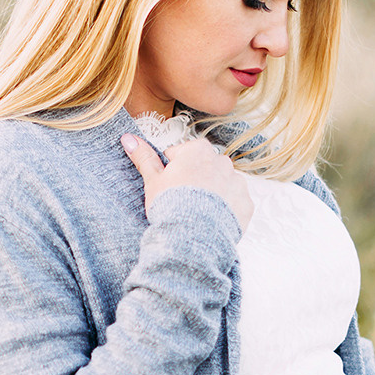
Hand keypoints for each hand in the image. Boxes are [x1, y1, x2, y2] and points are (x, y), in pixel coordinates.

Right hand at [121, 131, 251, 230]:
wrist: (193, 237)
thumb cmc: (171, 205)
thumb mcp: (153, 180)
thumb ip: (144, 157)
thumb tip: (128, 137)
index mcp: (198, 150)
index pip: (182, 154)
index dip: (172, 171)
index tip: (169, 186)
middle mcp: (222, 161)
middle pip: (204, 167)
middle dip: (195, 180)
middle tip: (182, 201)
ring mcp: (237, 182)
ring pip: (221, 184)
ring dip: (213, 194)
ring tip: (198, 213)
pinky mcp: (246, 203)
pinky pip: (235, 203)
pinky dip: (226, 209)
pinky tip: (212, 221)